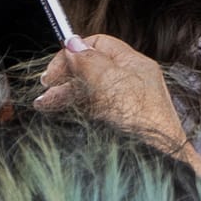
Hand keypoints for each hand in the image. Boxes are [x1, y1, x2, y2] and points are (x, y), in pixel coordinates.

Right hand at [36, 34, 187, 152]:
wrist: (156, 157)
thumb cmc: (141, 119)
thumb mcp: (110, 81)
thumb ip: (89, 61)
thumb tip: (72, 43)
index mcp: (134, 64)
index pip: (100, 45)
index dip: (75, 51)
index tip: (55, 69)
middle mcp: (131, 80)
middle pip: (91, 68)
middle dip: (65, 75)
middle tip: (45, 87)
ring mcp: (126, 102)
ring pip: (89, 90)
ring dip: (65, 93)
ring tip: (44, 104)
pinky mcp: (119, 123)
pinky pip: (92, 109)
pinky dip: (74, 108)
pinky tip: (59, 114)